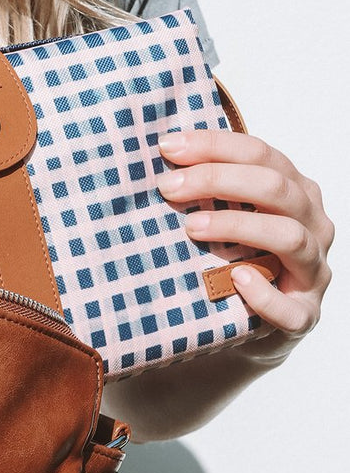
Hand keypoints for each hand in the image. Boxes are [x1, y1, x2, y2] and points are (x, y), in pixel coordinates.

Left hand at [157, 129, 333, 365]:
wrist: (256, 326)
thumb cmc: (239, 265)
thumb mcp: (229, 223)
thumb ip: (211, 195)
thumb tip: (158, 168)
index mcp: (296, 193)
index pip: (261, 155)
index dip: (214, 146)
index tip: (167, 147)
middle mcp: (313, 224)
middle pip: (276, 188)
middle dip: (219, 180)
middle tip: (169, 188)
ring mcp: (313, 271)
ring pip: (288, 237)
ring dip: (238, 226)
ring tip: (191, 227)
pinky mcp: (304, 314)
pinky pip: (289, 307)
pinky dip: (262, 293)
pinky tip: (234, 279)